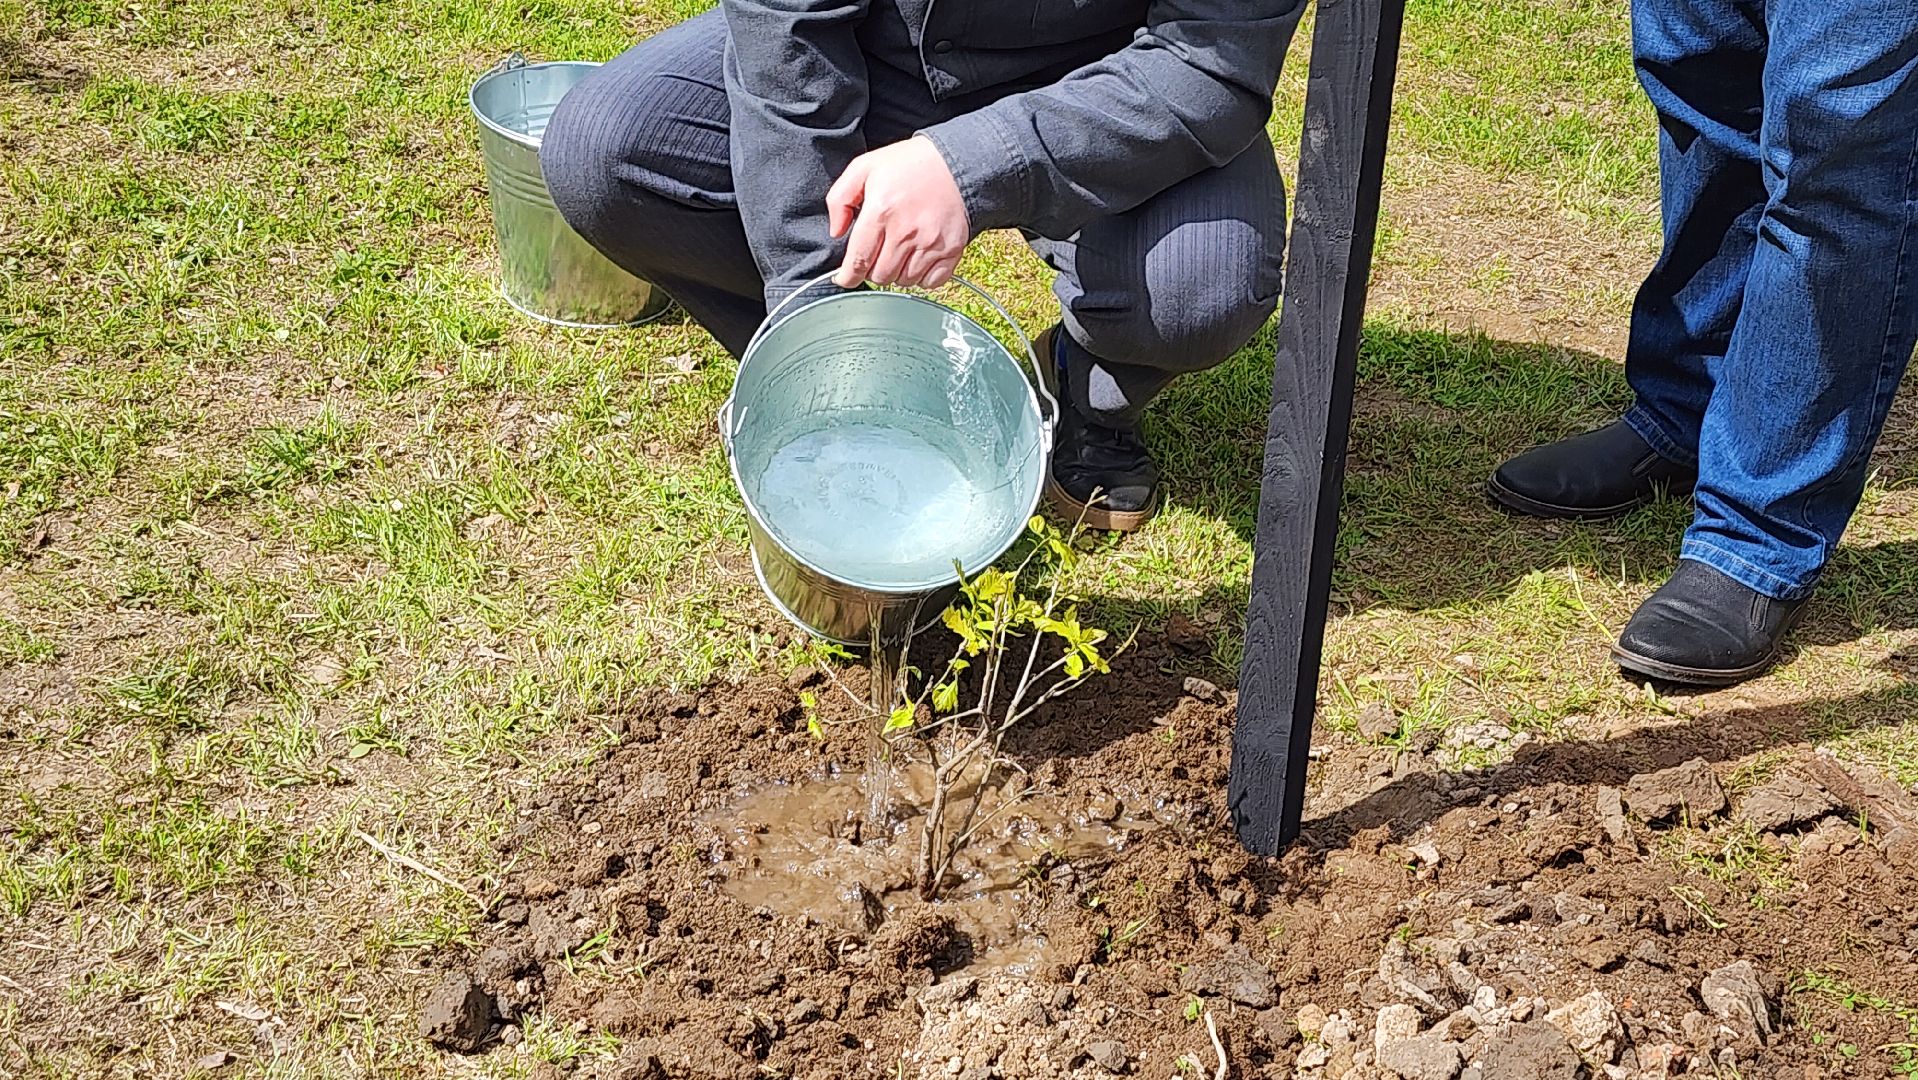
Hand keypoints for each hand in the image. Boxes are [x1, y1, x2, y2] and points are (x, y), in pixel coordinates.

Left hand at [827, 135, 969, 288]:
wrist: (956, 162)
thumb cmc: (909, 164)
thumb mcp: (864, 168)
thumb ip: (840, 198)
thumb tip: (837, 231)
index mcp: (880, 211)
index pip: (858, 261)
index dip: (848, 276)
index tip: (846, 278)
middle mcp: (905, 232)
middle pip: (880, 276)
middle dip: (873, 269)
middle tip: (877, 253)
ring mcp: (930, 244)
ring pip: (904, 281)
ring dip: (897, 272)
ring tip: (898, 251)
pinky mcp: (951, 250)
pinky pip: (930, 282)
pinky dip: (921, 277)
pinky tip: (917, 259)